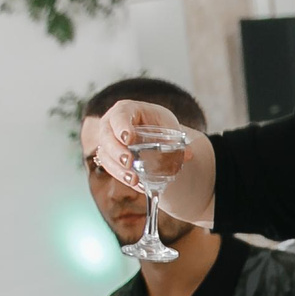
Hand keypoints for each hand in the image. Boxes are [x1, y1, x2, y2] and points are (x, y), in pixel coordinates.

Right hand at [93, 98, 213, 223]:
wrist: (150, 130)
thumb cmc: (156, 122)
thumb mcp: (167, 125)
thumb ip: (176, 139)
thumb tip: (188, 155)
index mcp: (125, 110)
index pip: (119, 116)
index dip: (122, 127)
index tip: (129, 139)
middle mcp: (111, 124)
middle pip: (106, 137)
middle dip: (116, 151)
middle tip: (128, 162)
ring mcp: (107, 141)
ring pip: (105, 155)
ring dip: (118, 169)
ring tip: (133, 179)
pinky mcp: (109, 157)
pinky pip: (111, 168)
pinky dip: (123, 177)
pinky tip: (138, 185)